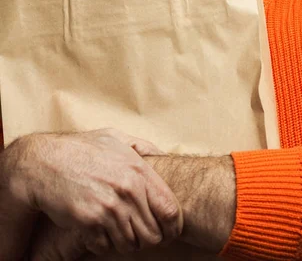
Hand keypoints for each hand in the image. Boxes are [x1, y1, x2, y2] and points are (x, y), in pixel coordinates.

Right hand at [9, 128, 182, 255]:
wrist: (44, 163)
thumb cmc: (81, 149)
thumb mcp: (115, 138)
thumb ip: (143, 147)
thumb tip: (163, 156)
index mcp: (139, 170)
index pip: (170, 209)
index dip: (173, 226)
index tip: (169, 232)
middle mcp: (128, 189)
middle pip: (153, 234)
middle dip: (148, 238)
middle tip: (138, 233)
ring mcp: (109, 207)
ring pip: (131, 244)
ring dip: (126, 242)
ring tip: (117, 230)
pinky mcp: (90, 222)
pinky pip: (107, 247)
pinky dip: (104, 243)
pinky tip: (98, 230)